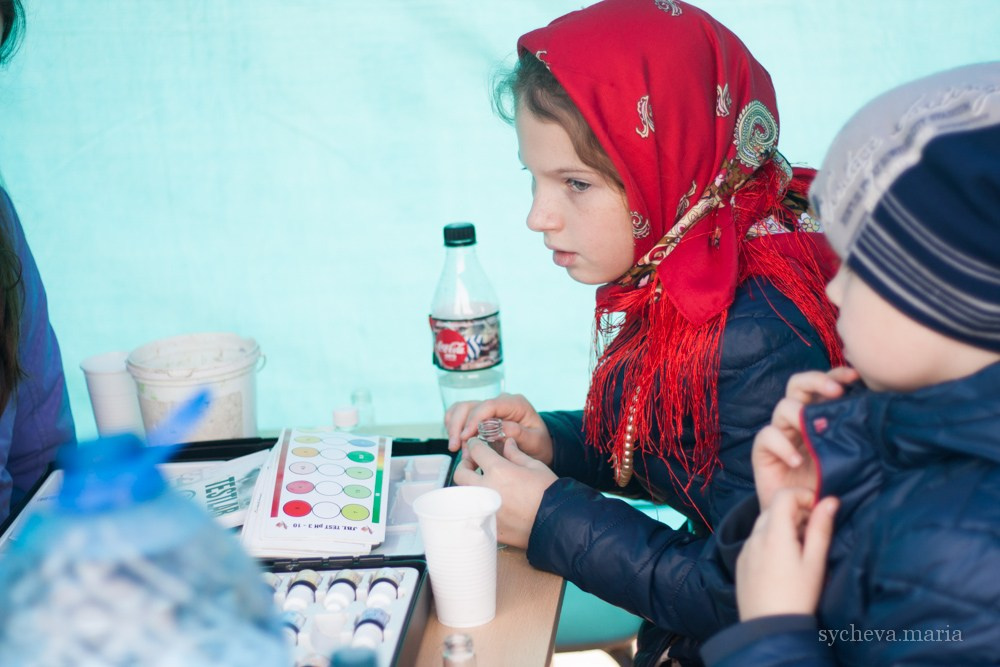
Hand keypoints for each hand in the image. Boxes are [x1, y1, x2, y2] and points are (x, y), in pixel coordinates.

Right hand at [444, 393, 553, 465]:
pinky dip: (454, 426)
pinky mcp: (481, 415)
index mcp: (515, 404)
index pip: (489, 405)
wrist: (539, 446)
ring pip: (462, 409)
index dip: (474, 419)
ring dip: (454, 427)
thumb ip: (519, 433)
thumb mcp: (535, 441)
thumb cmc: (538, 443)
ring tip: (455, 448)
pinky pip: (461, 414)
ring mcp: (489, 407)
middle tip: (455, 446)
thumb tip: (500, 429)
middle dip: (459, 425)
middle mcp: (500, 402)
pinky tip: (456, 441)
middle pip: (471, 405)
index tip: (466, 437)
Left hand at [451, 437, 557, 548]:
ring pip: (464, 493)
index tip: (476, 445)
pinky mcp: (487, 524)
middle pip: (460, 473)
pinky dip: (478, 504)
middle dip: (465, 465)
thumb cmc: (549, 492)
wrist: (556, 523)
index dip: (475, 444)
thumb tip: (507, 443)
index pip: (475, 450)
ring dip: (469, 485)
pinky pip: (474, 511)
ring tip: (482, 483)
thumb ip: (515, 454)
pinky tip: (490, 502)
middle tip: (474, 464)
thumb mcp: (535, 466)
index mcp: (498, 470)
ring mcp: (484, 509)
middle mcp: (486, 488)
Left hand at [736, 487, 837, 620]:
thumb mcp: (815, 562)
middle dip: (795, 512)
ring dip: (782, 526)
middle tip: (812, 533)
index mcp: (773, 533)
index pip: (783, 496)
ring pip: (763, 525)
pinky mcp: (741, 562)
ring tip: (799, 549)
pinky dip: (770, 540)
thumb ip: (821, 528)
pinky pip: (755, 541)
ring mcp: (745, 549)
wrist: (768, 628)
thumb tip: (830, 500)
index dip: (803, 496)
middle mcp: (754, 537)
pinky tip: (782, 562)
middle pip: (773, 509)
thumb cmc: (798, 596)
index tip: (818, 512)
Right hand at [753, 367, 858, 510]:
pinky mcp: (763, 452)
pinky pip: (767, 435)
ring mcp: (780, 435)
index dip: (836, 375)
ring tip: (812, 433)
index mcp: (820, 419)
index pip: (824, 386)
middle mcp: (799, 422)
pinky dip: (782, 444)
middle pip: (798, 385)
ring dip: (798, 414)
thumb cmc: (830, 492)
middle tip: (835, 391)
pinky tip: (796, 460)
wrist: (803, 520)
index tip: (855, 377)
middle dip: (817, 381)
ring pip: (783, 407)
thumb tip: (886, 426)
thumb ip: (860, 444)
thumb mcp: (852, 465)